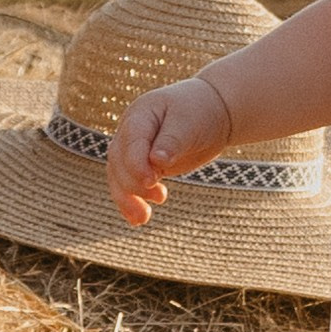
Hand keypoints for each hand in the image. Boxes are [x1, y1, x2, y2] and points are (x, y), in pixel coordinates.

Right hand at [107, 72, 231, 224]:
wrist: (212, 111)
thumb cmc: (201, 111)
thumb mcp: (190, 122)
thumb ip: (172, 141)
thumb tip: (157, 161)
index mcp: (140, 114)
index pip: (131, 142)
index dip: (137, 163)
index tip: (151, 180)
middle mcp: (130, 132)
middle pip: (119, 161)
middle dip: (134, 183)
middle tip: (160, 196)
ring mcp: (134, 149)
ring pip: (118, 176)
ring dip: (128, 198)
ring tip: (143, 218)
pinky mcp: (142, 165)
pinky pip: (128, 184)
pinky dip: (131, 201)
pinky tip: (138, 219)